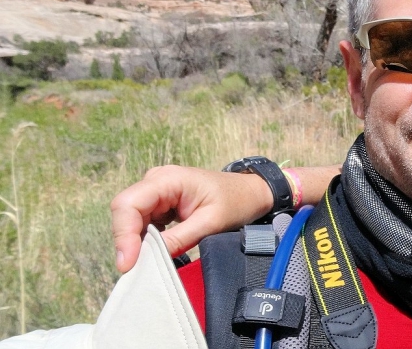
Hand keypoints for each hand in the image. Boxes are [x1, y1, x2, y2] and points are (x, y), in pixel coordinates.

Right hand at [110, 165, 271, 272]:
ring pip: (131, 219)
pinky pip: (143, 222)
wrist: (251, 193)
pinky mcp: (161, 203)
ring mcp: (157, 191)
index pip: (129, 204)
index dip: (123, 234)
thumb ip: (180, 239)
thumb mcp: (211, 222)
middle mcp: (157, 180)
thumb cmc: (237, 201)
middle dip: (127, 241)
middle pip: (125, 211)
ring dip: (135, 241)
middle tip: (134, 268)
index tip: (128, 263)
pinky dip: (144, 239)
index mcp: (168, 179)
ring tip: (146, 262)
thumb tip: (149, 258)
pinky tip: (154, 252)